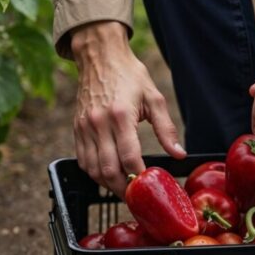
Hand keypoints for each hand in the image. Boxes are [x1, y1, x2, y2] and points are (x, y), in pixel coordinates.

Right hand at [70, 22, 185, 196]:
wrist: (100, 56)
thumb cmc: (130, 76)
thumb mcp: (154, 98)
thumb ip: (166, 129)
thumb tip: (178, 154)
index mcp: (120, 116)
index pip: (129, 159)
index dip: (140, 178)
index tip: (150, 187)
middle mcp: (98, 123)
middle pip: (108, 170)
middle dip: (124, 189)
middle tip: (138, 198)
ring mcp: (84, 127)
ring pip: (92, 169)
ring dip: (108, 185)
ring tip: (125, 190)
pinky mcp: (76, 127)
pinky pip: (82, 159)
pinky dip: (94, 173)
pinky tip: (108, 176)